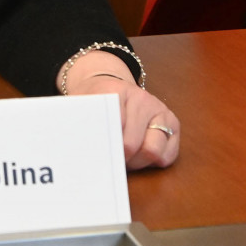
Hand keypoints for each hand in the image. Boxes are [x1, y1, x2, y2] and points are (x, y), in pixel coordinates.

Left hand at [60, 51, 179, 169]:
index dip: (103, 146)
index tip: (95, 156)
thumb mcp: (81, 104)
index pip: (112, 127)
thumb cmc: (93, 100)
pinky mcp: (172, 123)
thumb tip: (73, 148)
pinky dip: (154, 162)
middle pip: (131, 145)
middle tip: (108, 160)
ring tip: (124, 159)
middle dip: (118, 159)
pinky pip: (169, 155)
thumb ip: (79, 121)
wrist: (106, 83)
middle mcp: (141, 98)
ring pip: (152, 151)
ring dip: (136, 162)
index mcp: (115, 91)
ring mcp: (159, 109)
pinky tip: (140, 156)